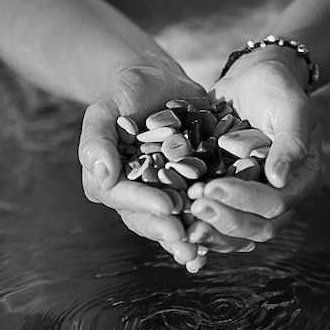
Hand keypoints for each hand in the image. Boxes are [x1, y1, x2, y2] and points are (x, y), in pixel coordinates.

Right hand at [78, 63, 207, 269]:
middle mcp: (139, 194)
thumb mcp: (104, 109)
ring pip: (176, 221)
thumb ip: (97, 141)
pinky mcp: (193, 187)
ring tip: (206, 248)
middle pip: (150, 218)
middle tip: (188, 240)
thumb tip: (102, 175)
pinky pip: (202, 207)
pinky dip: (215, 221)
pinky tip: (233, 234)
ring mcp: (167, 193)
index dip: (145, 204)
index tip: (167, 208)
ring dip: (191, 236)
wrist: (159, 81)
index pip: (124, 197)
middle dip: (168, 231)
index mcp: (111, 182)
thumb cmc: (124, 93)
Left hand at [187, 47, 321, 251]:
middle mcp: (282, 196)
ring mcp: (256, 201)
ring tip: (185, 226)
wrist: (251, 79)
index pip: (277, 203)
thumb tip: (279, 180)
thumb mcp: (290, 106)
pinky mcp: (232, 199)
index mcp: (302, 178)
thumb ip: (291, 142)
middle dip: (226, 220)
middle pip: (259, 227)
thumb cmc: (275, 87)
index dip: (245, 200)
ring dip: (213, 234)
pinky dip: (202, 230)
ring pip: (239, 235)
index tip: (212, 187)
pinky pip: (220, 225)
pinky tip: (180, 229)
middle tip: (195, 205)